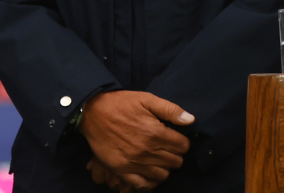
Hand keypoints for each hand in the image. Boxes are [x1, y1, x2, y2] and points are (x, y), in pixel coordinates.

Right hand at [79, 90, 193, 190]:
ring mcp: (134, 162)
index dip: (183, 142)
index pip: (183, 146)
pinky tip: (149, 172)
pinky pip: (142, 184)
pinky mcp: (121, 170)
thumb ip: (171, 110)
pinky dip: (150, 181)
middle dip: (175, 155)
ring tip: (159, 158)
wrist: (93, 112)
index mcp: (155, 132)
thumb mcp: (147, 99)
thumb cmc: (121, 104)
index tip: (177, 138)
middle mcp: (147, 150)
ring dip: (165, 168)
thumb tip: (190, 120)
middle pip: (175, 162)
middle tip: (168, 148)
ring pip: (162, 175)